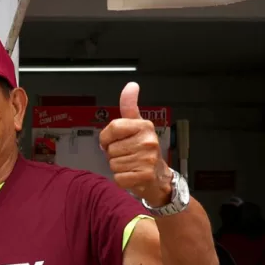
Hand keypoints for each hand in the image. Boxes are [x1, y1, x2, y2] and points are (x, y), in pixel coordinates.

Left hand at [99, 83, 171, 207]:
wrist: (158, 176)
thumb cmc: (144, 151)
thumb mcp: (137, 125)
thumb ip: (129, 107)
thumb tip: (131, 85)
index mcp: (144, 126)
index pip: (113, 127)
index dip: (107, 137)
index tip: (113, 141)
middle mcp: (148, 141)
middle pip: (110, 149)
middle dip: (114, 154)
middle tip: (128, 155)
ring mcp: (147, 159)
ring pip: (113, 164)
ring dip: (118, 167)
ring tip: (131, 165)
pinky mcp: (144, 176)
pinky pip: (118, 177)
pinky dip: (121, 179)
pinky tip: (132, 175)